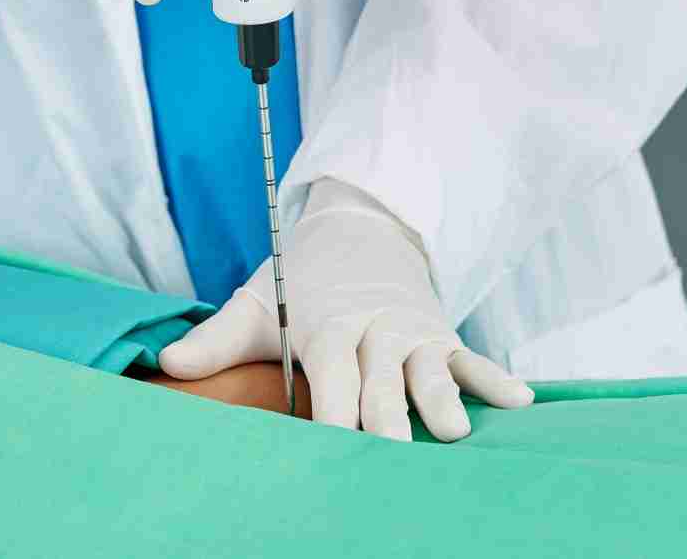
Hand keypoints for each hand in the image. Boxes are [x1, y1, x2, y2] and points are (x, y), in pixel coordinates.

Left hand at [160, 180, 533, 440]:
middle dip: (386, 418)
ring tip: (454, 432)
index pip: (329, 377)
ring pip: (429, 371)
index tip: (330, 446)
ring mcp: (413, 335)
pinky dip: (496, 380)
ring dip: (442, 400)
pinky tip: (522, 403)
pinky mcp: (444, 337)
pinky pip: (473, 360)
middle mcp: (374, 331)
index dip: (331, 412)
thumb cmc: (302, 282)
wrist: (362, 230)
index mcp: (326, 327)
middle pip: (381, 381)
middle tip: (392, 456)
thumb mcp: (257, 303)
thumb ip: (215, 339)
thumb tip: (165, 367)